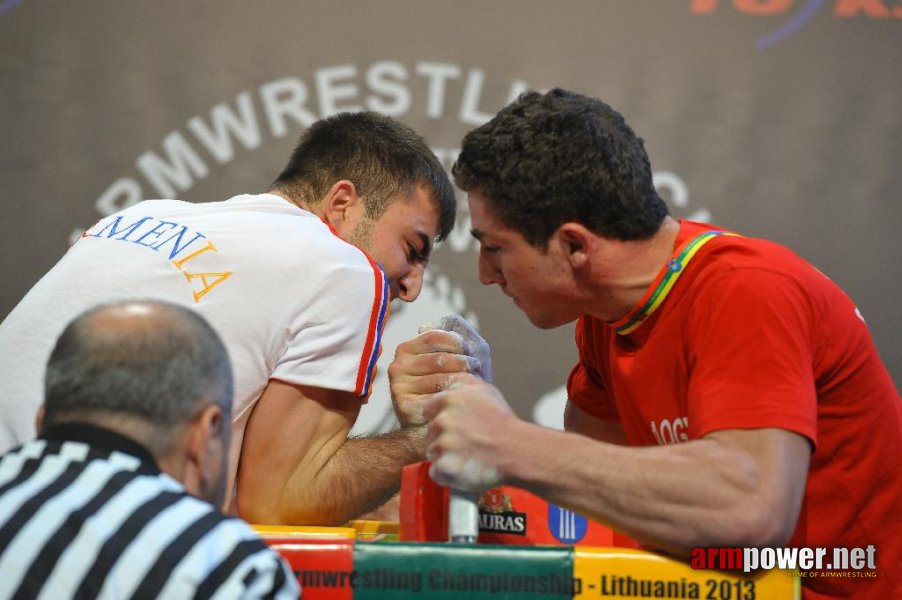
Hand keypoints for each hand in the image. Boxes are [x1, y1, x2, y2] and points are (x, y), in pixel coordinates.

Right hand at [389, 316, 489, 425]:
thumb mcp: (453, 354)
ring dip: (463, 381)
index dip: (457, 341)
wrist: (441, 419)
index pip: (434, 336)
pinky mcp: (404, 407)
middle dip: (464, 362)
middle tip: (477, 368)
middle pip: (439, 358)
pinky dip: (453, 399)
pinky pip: (435, 399)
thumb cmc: (450, 382)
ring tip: (474, 384)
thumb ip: (453, 333)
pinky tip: (460, 400)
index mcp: (406, 349)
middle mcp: (398, 367)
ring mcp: (398, 388)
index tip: (470, 350)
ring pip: (439, 379)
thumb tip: (437, 327)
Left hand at [422, 374, 516, 491]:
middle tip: (466, 443)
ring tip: (468, 456)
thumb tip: (449, 383)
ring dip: (446, 457)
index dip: (440, 419)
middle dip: (444, 438)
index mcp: (449, 400)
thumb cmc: (503, 422)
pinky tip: (464, 469)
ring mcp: (442, 444)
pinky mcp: (444, 466)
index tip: (455, 427)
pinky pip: (436, 472)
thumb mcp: (485, 390)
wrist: (517, 450)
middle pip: (430, 432)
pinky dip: (448, 474)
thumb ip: (462, 383)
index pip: (428, 410)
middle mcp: (442, 420)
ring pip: (433, 452)